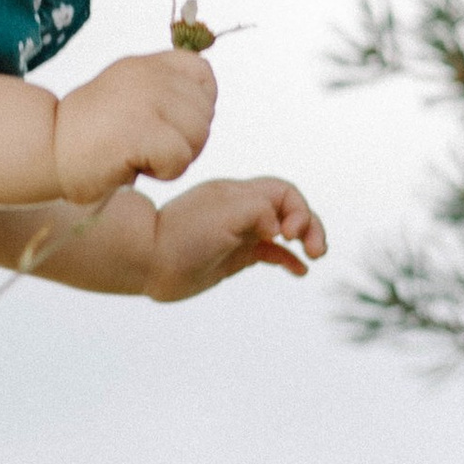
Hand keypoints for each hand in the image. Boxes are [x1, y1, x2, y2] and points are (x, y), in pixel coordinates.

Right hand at [52, 46, 215, 205]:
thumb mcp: (128, 96)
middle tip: (146, 147)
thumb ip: (163, 92)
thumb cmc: (89, 136)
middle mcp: (147, 75)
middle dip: (185, 139)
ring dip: (175, 157)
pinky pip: (180, 157)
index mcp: (145, 65)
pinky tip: (133, 166)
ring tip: (138, 155)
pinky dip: (163, 172)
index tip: (166, 123)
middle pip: (205, 111)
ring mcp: (143, 99)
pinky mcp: (138, 129)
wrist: (45, 150)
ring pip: (197, 135)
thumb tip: (205, 106)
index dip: (196, 105)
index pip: (202, 73)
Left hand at [146, 173, 327, 300]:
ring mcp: (239, 233)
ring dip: (305, 240)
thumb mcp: (224, 215)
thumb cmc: (181, 237)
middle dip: (310, 225)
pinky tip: (300, 271)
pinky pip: (270, 254)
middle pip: (290, 209)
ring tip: (314, 255)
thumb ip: (257, 211)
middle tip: (316, 249)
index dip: (298, 210)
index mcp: (239, 194)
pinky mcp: (234, 256)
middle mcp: (242, 211)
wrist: (147, 262)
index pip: (284, 193)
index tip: (286, 235)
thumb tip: (277, 231)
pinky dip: (288, 259)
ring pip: (283, 231)